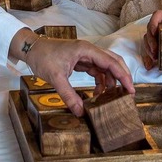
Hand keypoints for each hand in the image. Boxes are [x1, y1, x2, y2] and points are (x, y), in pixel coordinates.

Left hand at [13, 33, 134, 115]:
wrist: (31, 49)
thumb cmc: (43, 57)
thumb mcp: (56, 78)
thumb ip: (68, 95)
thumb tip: (80, 112)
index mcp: (86, 50)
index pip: (111, 62)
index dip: (123, 76)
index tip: (130, 90)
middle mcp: (89, 51)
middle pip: (113, 62)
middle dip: (122, 77)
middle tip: (127, 93)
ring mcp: (86, 55)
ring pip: (105, 67)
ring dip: (109, 82)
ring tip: (109, 98)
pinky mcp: (81, 61)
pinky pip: (96, 71)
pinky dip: (100, 82)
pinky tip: (97, 94)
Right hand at [142, 9, 161, 69]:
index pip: (158, 15)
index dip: (153, 22)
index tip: (154, 33)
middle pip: (150, 29)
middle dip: (150, 41)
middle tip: (155, 52)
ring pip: (148, 39)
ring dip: (148, 49)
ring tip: (154, 59)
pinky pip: (152, 49)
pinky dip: (149, 57)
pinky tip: (149, 66)